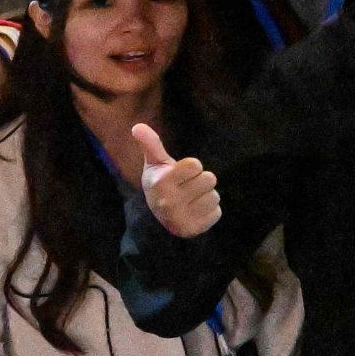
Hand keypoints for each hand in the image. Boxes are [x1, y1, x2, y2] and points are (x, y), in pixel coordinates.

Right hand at [132, 122, 220, 239]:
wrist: (157, 220)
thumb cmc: (160, 185)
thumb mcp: (155, 165)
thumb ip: (150, 144)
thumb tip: (137, 126)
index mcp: (161, 182)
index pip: (196, 164)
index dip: (191, 168)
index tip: (181, 175)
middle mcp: (170, 201)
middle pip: (209, 179)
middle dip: (200, 182)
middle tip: (187, 188)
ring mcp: (182, 217)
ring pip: (214, 196)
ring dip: (206, 197)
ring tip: (190, 200)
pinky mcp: (195, 229)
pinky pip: (217, 212)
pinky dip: (209, 212)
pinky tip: (195, 212)